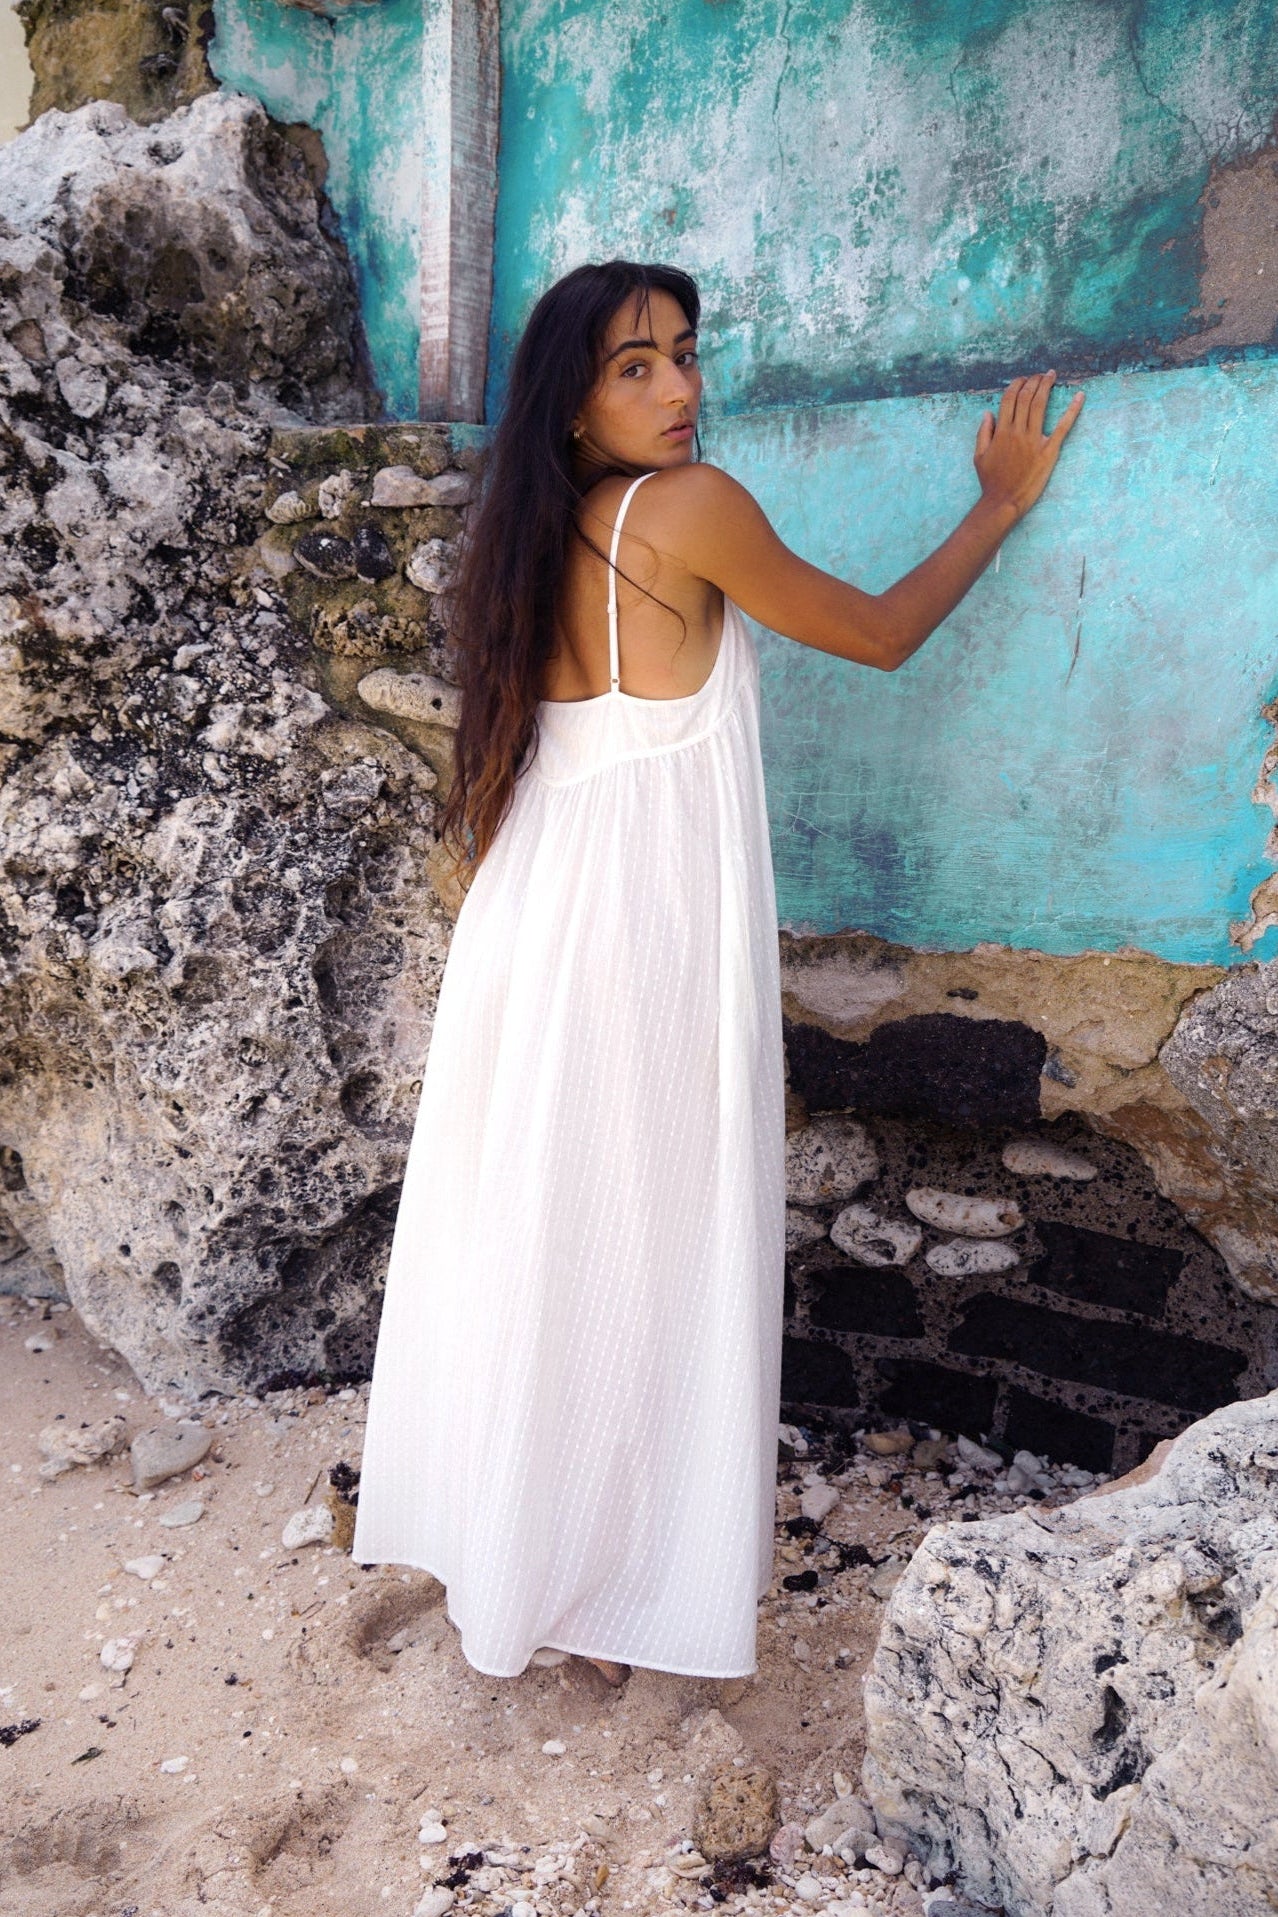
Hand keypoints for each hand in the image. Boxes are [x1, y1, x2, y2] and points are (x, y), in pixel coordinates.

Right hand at [974, 371, 1083, 521]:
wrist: (1004, 502)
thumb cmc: (991, 481)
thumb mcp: (979, 456)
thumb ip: (983, 433)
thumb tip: (987, 413)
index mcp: (1001, 431)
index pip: (1009, 399)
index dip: (1017, 384)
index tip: (1023, 379)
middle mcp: (1017, 431)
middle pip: (1026, 397)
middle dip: (1033, 381)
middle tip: (1041, 375)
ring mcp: (1034, 440)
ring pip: (1040, 405)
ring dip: (1046, 386)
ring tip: (1051, 376)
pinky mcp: (1049, 451)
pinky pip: (1063, 427)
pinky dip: (1072, 410)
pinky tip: (1080, 396)